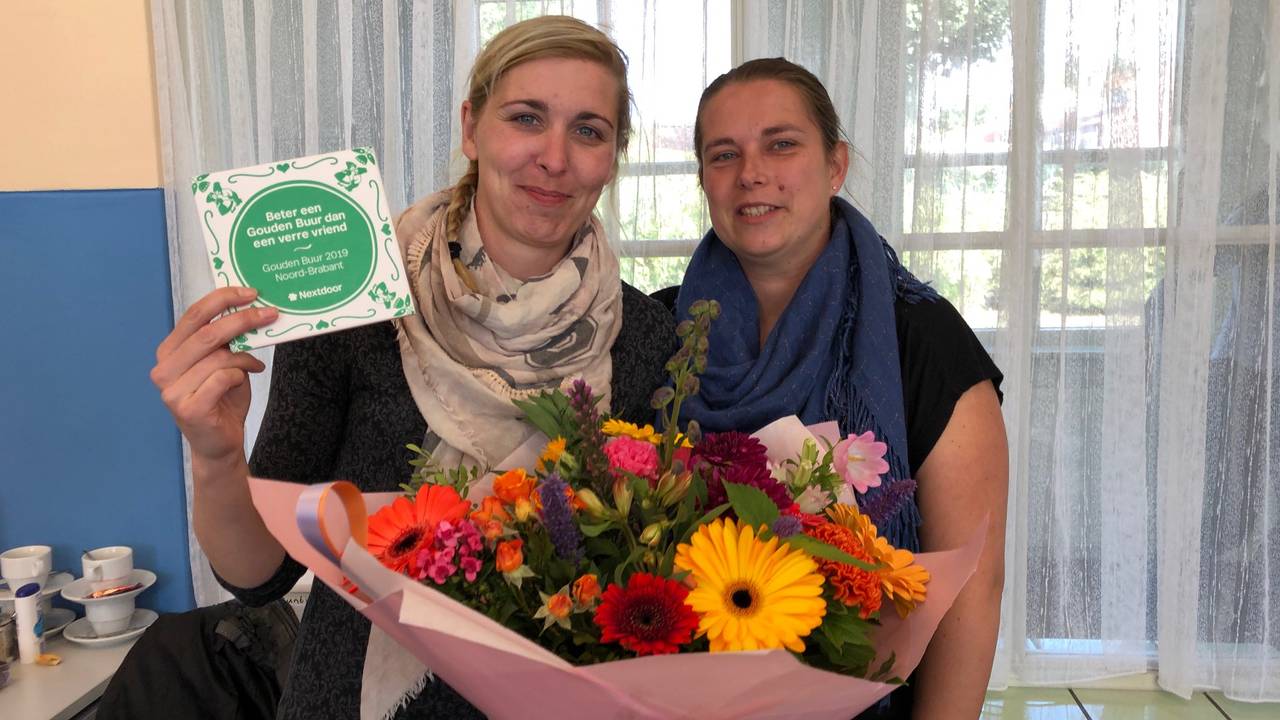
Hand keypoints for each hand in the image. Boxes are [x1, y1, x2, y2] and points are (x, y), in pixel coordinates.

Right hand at [151, 287, 277, 466]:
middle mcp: (164, 368)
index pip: (194, 315)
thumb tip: (251, 309)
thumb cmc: (221, 401)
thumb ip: (226, 341)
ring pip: (220, 357)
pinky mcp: (189, 408)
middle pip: (208, 333)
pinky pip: (224, 378)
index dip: (222, 299)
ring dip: (245, 356)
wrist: (218, 444)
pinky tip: (244, 379)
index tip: (249, 292)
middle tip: (269, 313)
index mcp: (170, 352)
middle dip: (243, 319)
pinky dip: (240, 375)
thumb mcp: (223, 364)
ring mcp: (172, 390)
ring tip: (254, 363)